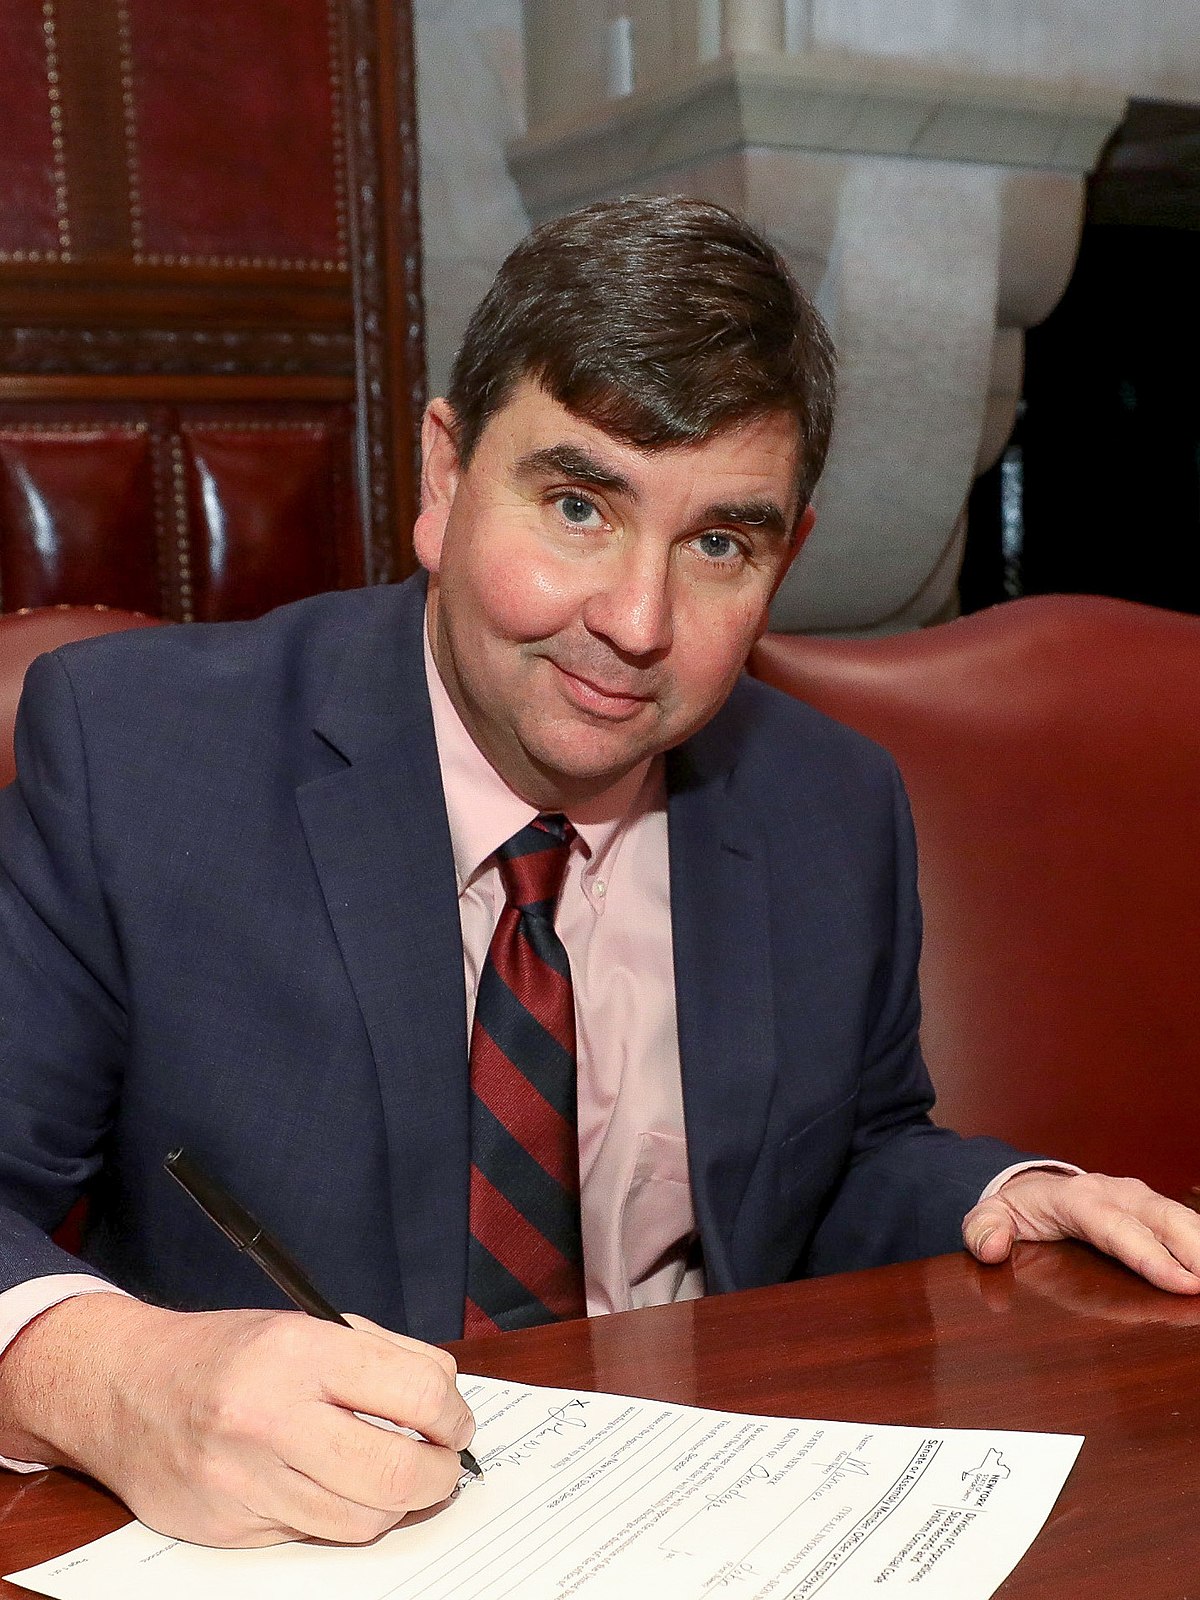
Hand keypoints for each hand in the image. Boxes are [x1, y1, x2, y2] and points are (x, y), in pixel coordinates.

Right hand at [0, 1293, 473, 1546]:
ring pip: (361, 1521)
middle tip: (445, 1464)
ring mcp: (245, 1480)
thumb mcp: (305, 1324)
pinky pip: (313, 1536)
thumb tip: (448, 1395)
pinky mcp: (229, 1528)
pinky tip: (340, 1489)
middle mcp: (269, 1418)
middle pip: (395, 1474)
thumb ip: (383, 1355)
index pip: (415, 1392)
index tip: (457, 1421)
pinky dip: (340, 1517)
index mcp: (297, 1352)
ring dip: (397, 1505)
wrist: (123, 1388)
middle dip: (439, 1474)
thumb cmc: (226, 1352)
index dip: (453, 1414)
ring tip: (398, 1478)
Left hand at [963, 1169, 1199, 1293]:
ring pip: (1180, 1218)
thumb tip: (991, 1247)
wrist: (1034, 1187)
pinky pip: (1184, 1224)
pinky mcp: (1152, 1209)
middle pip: (1162, 1219)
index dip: (1150, 1256)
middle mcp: (1116, 1194)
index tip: (1182, 1283)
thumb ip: (983, 1229)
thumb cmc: (1019, 1208)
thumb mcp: (990, 1215)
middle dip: (1194, 1250)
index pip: (1117, 1228)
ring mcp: (1138, 1199)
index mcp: (1077, 1198)